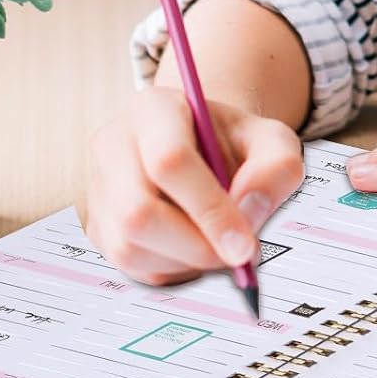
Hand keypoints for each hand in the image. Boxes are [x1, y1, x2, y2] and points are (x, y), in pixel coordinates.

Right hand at [84, 87, 303, 284]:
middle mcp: (114, 145)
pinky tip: (196, 244)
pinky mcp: (99, 228)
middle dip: (196, 245)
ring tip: (218, 240)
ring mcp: (100, 190)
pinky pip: (131, 268)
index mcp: (153, 108)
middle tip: (237, 253)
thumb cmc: (233, 142)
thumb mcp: (272, 139)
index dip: (209, 209)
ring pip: (130, 247)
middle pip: (139, 212)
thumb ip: (277, 166)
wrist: (204, 147)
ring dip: (186, 260)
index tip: (244, 244)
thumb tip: (249, 210)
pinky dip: (173, 269)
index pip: (170, 160)